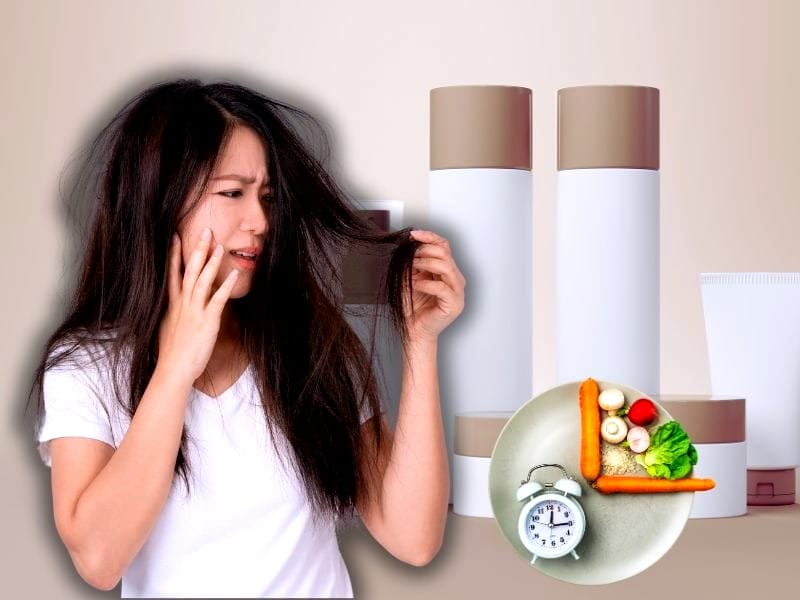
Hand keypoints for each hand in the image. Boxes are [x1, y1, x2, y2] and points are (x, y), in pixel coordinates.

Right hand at [156, 227, 239, 381]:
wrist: (172, 370)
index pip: (173, 274)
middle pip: (189, 271)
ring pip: (202, 281)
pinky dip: (226, 286)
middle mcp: (182, 304)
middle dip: (197, 249)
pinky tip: (234, 274)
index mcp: (173, 305)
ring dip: (211, 263)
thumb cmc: (172, 354)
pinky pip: (217, 300)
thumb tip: (180, 310)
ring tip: (219, 246)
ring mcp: (194, 312)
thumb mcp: (169, 329)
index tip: (176, 236)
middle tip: (205, 230)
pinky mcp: (207, 322)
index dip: (174, 254)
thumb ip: (176, 315)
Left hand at [404, 229, 465, 343]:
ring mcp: (458, 292)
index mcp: (448, 271)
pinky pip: (442, 287)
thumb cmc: (412, 307)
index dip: (429, 237)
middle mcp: (456, 279)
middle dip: (424, 251)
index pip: (444, 246)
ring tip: (411, 270)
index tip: (412, 234)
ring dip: (425, 264)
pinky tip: (415, 284)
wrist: (414, 331)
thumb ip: (412, 264)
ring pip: (446, 266)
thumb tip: (408, 247)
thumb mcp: (409, 279)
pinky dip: (426, 283)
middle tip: (409, 256)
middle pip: (445, 253)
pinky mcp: (454, 304)